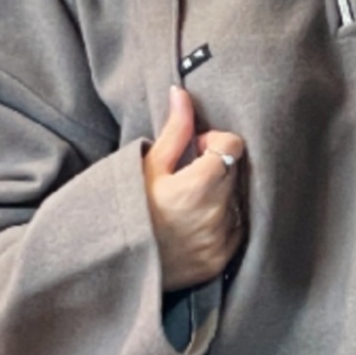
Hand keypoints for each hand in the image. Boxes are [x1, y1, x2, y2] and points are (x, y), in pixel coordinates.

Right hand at [143, 85, 247, 290]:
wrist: (117, 262)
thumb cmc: (130, 208)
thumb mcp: (147, 166)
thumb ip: (174, 131)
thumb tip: (182, 92)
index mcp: (197, 186)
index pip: (233, 145)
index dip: (215, 142)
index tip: (195, 151)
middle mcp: (215, 214)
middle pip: (236, 172)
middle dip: (217, 168)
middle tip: (186, 177)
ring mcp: (220, 240)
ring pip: (238, 202)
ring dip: (221, 197)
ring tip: (188, 205)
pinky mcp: (221, 259)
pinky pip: (236, 230)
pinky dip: (222, 223)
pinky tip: (194, 225)